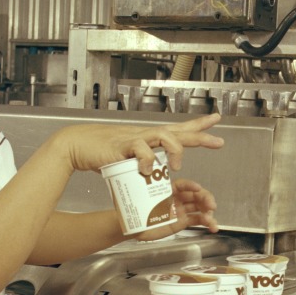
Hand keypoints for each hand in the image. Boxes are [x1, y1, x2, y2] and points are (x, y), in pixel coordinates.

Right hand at [55, 112, 223, 173]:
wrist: (78, 144)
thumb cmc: (103, 151)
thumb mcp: (130, 157)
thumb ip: (144, 164)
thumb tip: (156, 175)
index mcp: (150, 138)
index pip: (179, 129)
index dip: (198, 125)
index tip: (216, 119)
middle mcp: (146, 135)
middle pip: (178, 131)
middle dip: (200, 136)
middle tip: (217, 141)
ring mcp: (136, 139)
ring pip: (163, 136)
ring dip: (174, 150)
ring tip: (177, 166)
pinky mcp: (123, 146)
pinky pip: (140, 149)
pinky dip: (146, 160)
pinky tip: (147, 169)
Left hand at [136, 178, 218, 238]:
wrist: (134, 227)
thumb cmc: (137, 210)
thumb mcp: (141, 199)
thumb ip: (148, 194)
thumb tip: (146, 186)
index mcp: (168, 190)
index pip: (182, 185)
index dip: (191, 185)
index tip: (197, 188)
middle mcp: (177, 198)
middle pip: (196, 195)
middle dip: (206, 199)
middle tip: (211, 206)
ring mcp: (182, 209)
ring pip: (200, 208)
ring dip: (209, 213)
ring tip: (211, 221)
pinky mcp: (183, 221)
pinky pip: (198, 220)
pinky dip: (207, 223)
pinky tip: (213, 227)